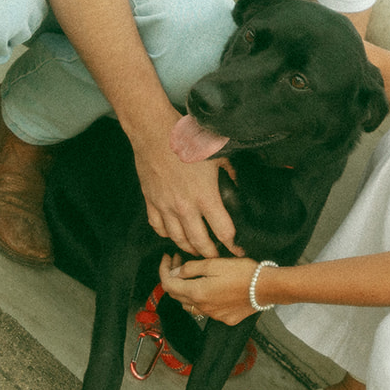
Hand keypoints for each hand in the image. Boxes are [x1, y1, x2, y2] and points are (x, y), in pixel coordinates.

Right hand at [129, 113, 240, 257]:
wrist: (154, 132)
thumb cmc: (187, 140)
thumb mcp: (218, 155)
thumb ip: (230, 173)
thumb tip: (237, 183)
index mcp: (205, 196)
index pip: (223, 231)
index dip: (233, 244)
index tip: (239, 249)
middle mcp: (185, 207)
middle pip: (199, 242)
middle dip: (211, 254)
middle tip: (218, 257)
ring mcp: (165, 206)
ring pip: (177, 239)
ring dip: (189, 247)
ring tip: (197, 250)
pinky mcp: (151, 201)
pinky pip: (158, 227)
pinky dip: (166, 234)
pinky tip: (173, 234)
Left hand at [159, 253, 263, 323]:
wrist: (267, 288)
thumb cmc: (244, 272)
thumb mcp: (215, 263)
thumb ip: (191, 268)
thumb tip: (175, 272)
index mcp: (197, 292)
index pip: (168, 283)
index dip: (164, 269)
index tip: (167, 258)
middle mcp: (202, 307)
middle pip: (176, 295)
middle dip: (174, 278)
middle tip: (179, 262)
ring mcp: (213, 315)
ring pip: (190, 305)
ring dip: (186, 290)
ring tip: (192, 275)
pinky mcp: (224, 318)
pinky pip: (205, 310)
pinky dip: (201, 299)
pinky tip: (210, 288)